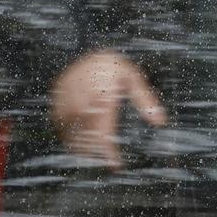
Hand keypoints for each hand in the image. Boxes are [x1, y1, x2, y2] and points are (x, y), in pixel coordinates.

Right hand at [50, 50, 165, 169]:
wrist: (92, 52)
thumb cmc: (115, 68)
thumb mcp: (134, 80)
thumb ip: (145, 101)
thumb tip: (158, 121)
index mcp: (101, 92)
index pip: (103, 128)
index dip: (107, 150)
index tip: (114, 164)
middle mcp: (81, 94)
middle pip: (84, 131)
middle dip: (92, 149)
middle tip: (101, 163)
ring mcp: (66, 95)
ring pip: (69, 127)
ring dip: (78, 144)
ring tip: (89, 158)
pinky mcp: (57, 96)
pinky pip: (58, 118)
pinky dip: (65, 132)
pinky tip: (75, 143)